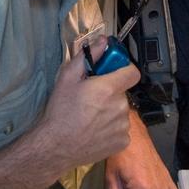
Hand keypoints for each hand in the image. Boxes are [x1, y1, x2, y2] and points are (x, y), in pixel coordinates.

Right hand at [33, 47, 137, 174]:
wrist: (56, 147)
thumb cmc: (60, 111)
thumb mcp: (67, 77)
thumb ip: (88, 56)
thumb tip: (103, 42)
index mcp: (109, 89)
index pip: (132, 72)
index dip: (123, 70)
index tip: (112, 73)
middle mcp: (120, 107)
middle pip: (122, 93)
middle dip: (111, 92)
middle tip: (92, 98)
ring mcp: (123, 126)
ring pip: (122, 111)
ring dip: (111, 111)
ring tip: (91, 117)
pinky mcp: (122, 142)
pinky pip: (121, 129)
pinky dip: (112, 128)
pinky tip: (95, 130)